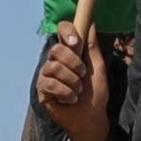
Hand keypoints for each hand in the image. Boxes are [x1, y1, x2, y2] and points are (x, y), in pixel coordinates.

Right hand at [32, 21, 112, 140]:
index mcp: (70, 51)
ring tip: (78, 90)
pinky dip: (65, 93)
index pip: (62, 30)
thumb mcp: (98, 68)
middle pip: (56, 49)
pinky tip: (70, 99)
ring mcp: (46, 74)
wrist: (91, 117)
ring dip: (71, 81)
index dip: (66, 32)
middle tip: (83, 75)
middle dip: (74, 63)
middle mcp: (55, 60)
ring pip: (53, 67)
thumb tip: (90, 23)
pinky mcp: (42, 89)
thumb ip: (92, 47)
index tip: (76, 43)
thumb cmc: (95, 93)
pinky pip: (49, 84)